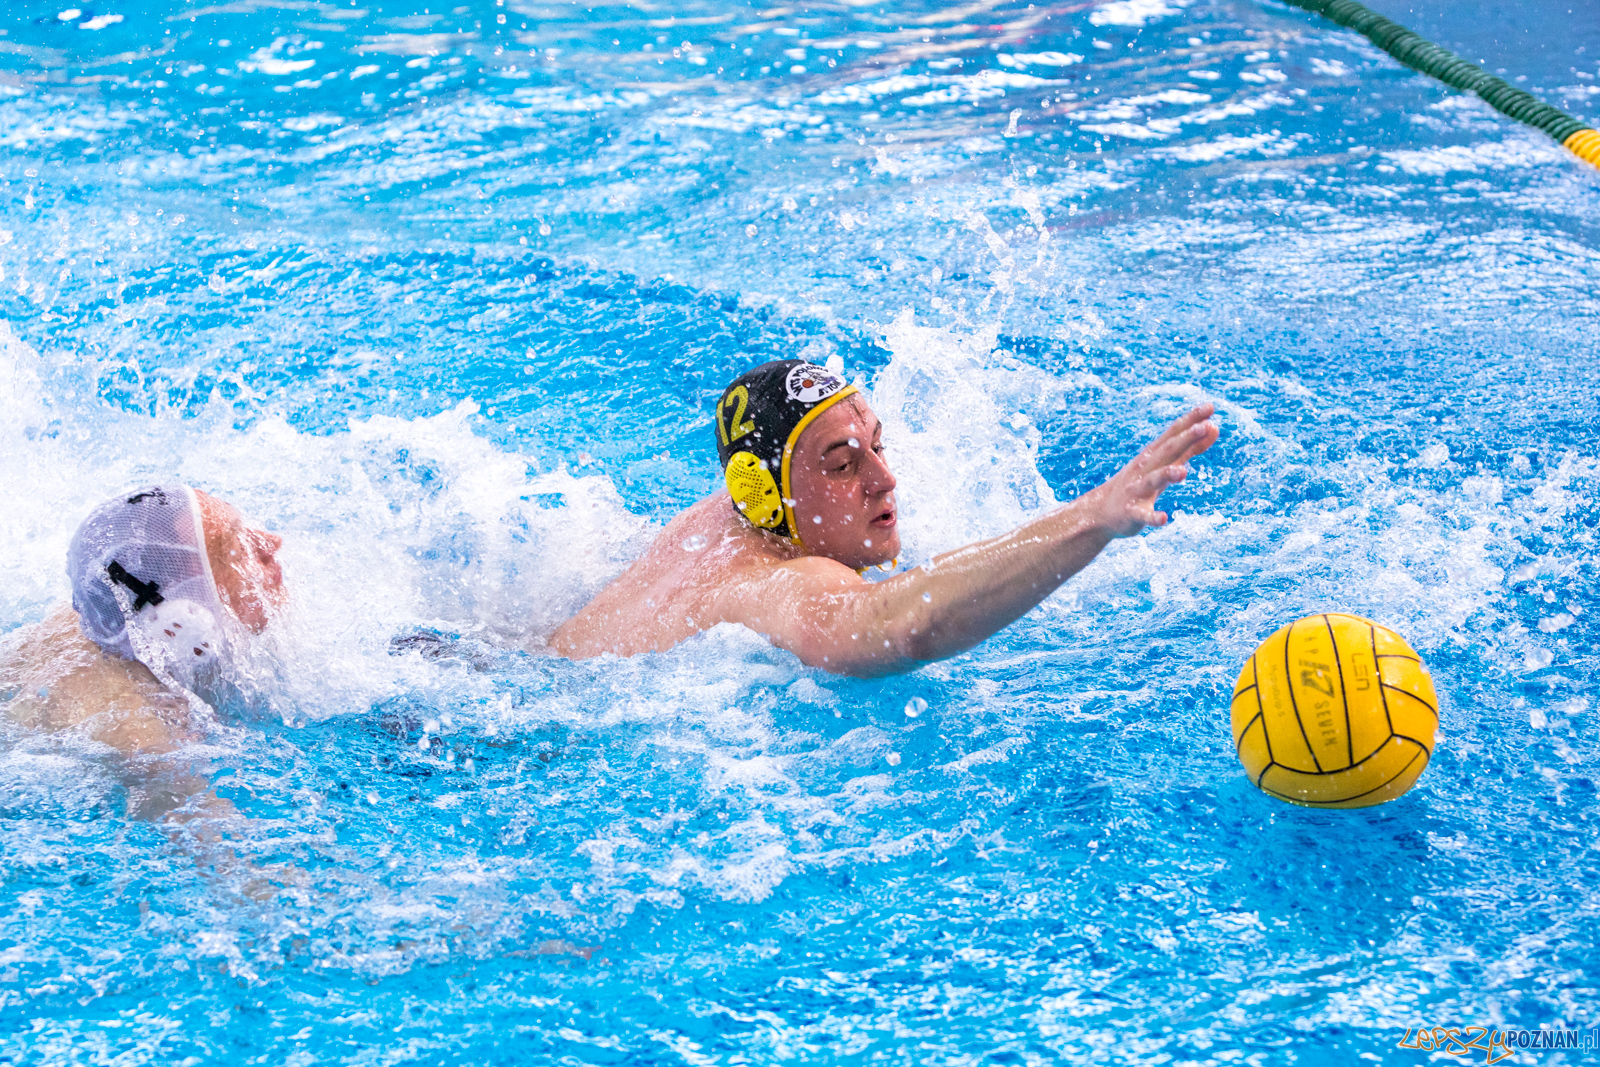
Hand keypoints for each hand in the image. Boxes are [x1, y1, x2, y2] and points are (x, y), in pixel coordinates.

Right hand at [1091, 404, 1217, 537]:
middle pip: (1166, 451)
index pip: (1173, 433)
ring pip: (1153, 480)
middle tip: (1203, 427)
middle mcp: (1144, 468)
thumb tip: (1214, 427)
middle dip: (1184, 439)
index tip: (1210, 407)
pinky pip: (1143, 515)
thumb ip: (1191, 447)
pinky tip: (1164, 519)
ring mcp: (1137, 490)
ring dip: (1167, 474)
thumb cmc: (1140, 483)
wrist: (1101, 511)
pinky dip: (1152, 517)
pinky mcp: (1132, 513)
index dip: (1191, 420)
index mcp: (1153, 455)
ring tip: (1183, 472)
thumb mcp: (1166, 463)